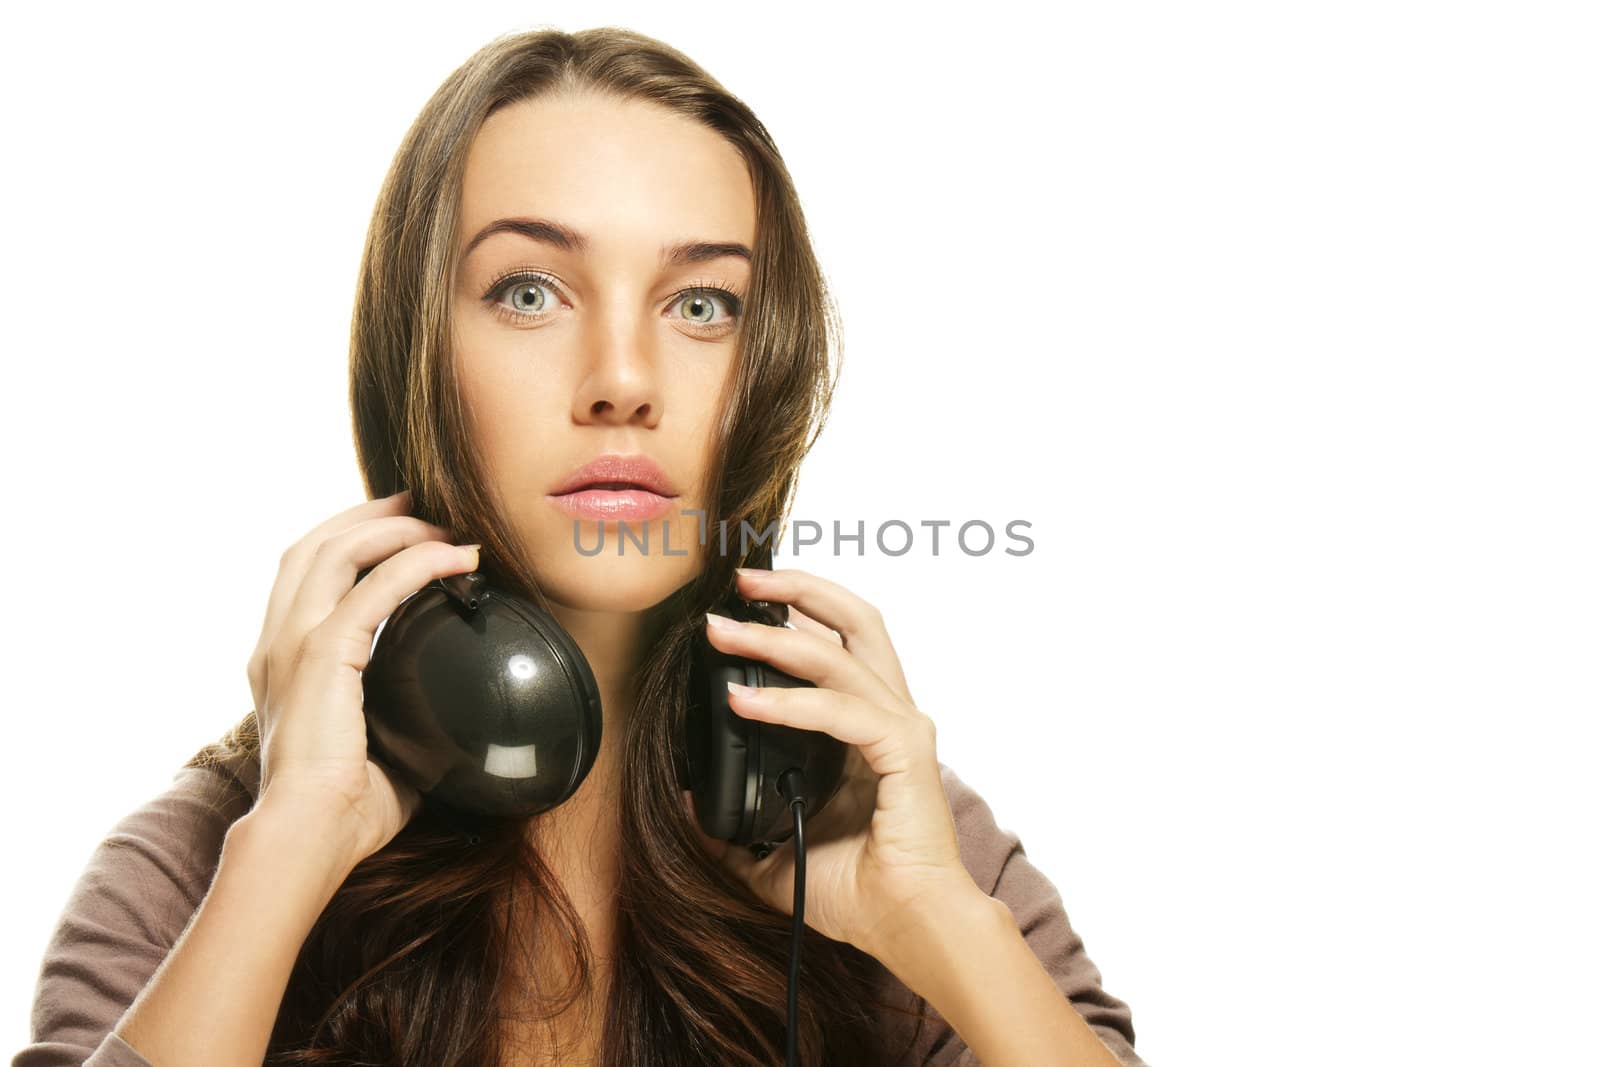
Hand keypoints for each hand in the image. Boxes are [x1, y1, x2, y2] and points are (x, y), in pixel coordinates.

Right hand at [244, 490, 478, 867]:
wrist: (308, 836)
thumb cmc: (344, 813)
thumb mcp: (380, 750)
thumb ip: (407, 721)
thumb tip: (459, 721)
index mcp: (280, 662)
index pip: (303, 575)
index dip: (348, 540)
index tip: (399, 528)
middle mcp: (276, 643)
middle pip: (313, 545)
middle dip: (368, 516)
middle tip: (420, 505)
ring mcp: (291, 644)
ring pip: (336, 550)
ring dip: (394, 529)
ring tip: (443, 528)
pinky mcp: (319, 654)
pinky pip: (373, 588)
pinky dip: (416, 563)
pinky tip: (455, 559)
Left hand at [682, 567, 982, 957]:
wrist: (908, 929)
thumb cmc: (861, 893)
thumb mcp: (775, 857)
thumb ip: (734, 830)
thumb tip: (687, 804)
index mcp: (866, 728)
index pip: (837, 645)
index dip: (794, 614)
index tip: (738, 603)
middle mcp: (889, 715)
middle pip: (855, 621)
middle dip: (795, 591)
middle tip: (739, 581)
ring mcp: (901, 729)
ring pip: (841, 654)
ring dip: (776, 636)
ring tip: (721, 630)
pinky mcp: (904, 753)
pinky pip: (842, 711)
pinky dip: (790, 702)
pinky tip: (743, 700)